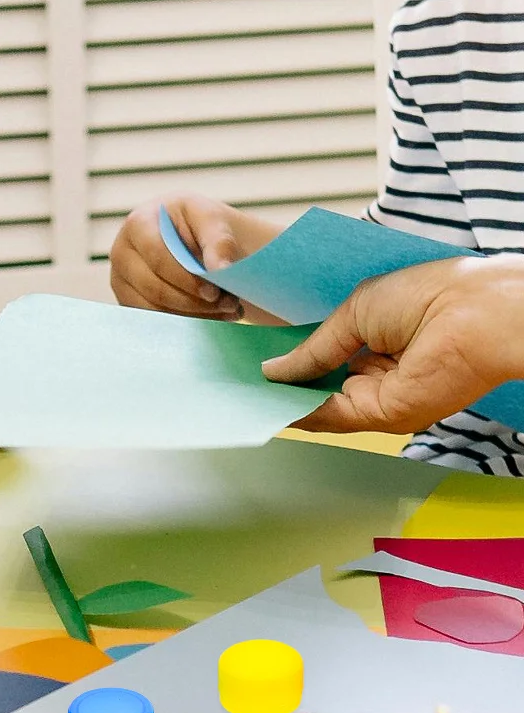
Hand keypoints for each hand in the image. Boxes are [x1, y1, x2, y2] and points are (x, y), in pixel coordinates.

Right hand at [110, 194, 281, 319]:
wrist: (193, 237)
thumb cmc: (199, 224)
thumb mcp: (212, 220)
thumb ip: (219, 240)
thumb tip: (221, 269)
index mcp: (138, 224)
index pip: (157, 259)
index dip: (187, 279)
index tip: (215, 292)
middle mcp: (122, 253)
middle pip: (154, 289)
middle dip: (193, 302)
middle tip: (229, 304)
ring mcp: (121, 280)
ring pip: (154, 310)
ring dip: (194, 315)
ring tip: (227, 310)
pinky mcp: (128, 301)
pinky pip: (154, 321)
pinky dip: (186, 322)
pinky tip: (212, 316)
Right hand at [261, 256, 523, 433]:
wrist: (472, 315)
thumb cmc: (427, 295)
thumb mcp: (355, 311)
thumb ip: (314, 347)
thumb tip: (273, 370)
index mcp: (374, 339)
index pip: (324, 356)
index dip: (292, 360)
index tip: (256, 363)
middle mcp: (374, 372)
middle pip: (318, 384)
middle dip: (282, 383)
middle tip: (240, 381)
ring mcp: (377, 396)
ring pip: (319, 404)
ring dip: (284, 399)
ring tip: (242, 391)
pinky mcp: (381, 415)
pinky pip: (331, 417)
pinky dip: (299, 412)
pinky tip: (268, 401)